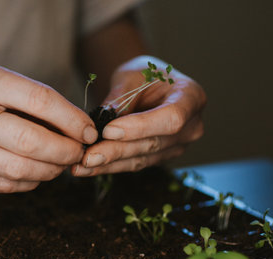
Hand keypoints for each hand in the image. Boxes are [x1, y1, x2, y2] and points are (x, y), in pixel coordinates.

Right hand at [0, 60, 96, 191]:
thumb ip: (27, 98)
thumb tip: (74, 125)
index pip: (39, 100)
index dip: (72, 120)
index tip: (89, 131)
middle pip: (31, 141)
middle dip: (65, 151)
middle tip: (78, 151)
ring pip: (20, 170)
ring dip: (51, 170)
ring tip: (61, 163)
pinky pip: (5, 186)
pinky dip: (30, 182)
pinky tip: (37, 173)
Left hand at [72, 56, 205, 175]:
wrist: (150, 85)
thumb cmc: (144, 74)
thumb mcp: (131, 76)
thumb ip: (119, 98)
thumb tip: (100, 122)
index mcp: (191, 97)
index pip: (171, 119)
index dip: (140, 127)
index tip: (108, 130)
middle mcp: (191, 126)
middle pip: (153, 144)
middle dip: (117, 151)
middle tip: (87, 156)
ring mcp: (177, 146)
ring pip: (141, 159)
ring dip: (109, 164)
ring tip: (81, 166)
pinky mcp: (160, 158)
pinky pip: (133, 164)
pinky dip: (108, 166)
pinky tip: (86, 169)